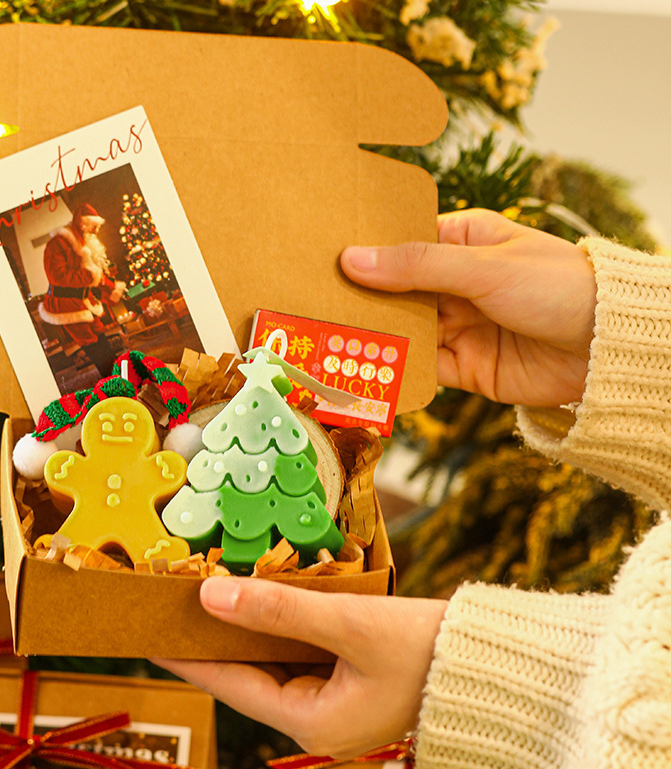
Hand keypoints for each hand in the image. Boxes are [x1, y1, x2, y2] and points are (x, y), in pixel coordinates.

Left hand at [152, 577, 446, 758]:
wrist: (492, 665)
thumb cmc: (425, 651)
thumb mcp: (348, 625)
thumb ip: (279, 610)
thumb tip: (211, 597)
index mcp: (312, 721)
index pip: (231, 685)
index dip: (190, 656)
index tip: (154, 633)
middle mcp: (318, 720)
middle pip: (249, 675)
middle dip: (217, 639)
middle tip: (180, 604)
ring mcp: (335, 703)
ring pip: (275, 663)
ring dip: (248, 630)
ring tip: (214, 597)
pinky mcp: (350, 684)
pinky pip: (300, 656)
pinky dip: (280, 629)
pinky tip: (266, 603)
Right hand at [340, 208, 595, 406]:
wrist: (607, 347)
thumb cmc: (556, 285)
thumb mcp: (482, 266)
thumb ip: (416, 265)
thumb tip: (353, 258)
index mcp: (460, 244)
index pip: (400, 245)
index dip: (364, 253)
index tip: (320, 259)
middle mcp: (453, 285)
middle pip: (394, 293)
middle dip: (360, 300)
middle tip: (312, 304)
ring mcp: (457, 327)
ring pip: (402, 332)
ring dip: (372, 337)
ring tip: (327, 341)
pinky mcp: (463, 368)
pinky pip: (420, 369)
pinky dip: (395, 371)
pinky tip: (365, 372)